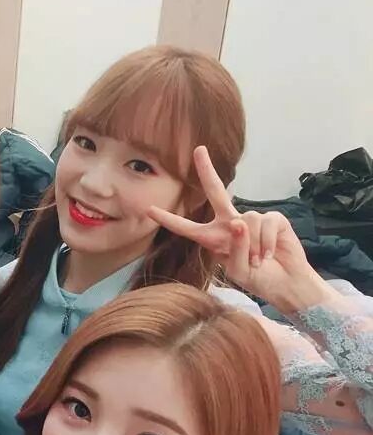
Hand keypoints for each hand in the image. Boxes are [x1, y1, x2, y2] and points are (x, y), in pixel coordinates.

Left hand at [147, 146, 336, 310]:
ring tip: (258, 260)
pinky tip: (270, 254)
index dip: (169, 220)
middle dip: (207, 170)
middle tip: (199, 150)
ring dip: (253, 247)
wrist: (286, 283)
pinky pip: (266, 224)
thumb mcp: (237, 270)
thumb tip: (238, 223)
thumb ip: (233, 249)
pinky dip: (268, 243)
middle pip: (216, 192)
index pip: (187, 228)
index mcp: (213, 238)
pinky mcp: (273, 219)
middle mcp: (230, 224)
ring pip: (246, 222)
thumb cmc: (257, 278)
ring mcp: (252, 219)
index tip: (149, 210)